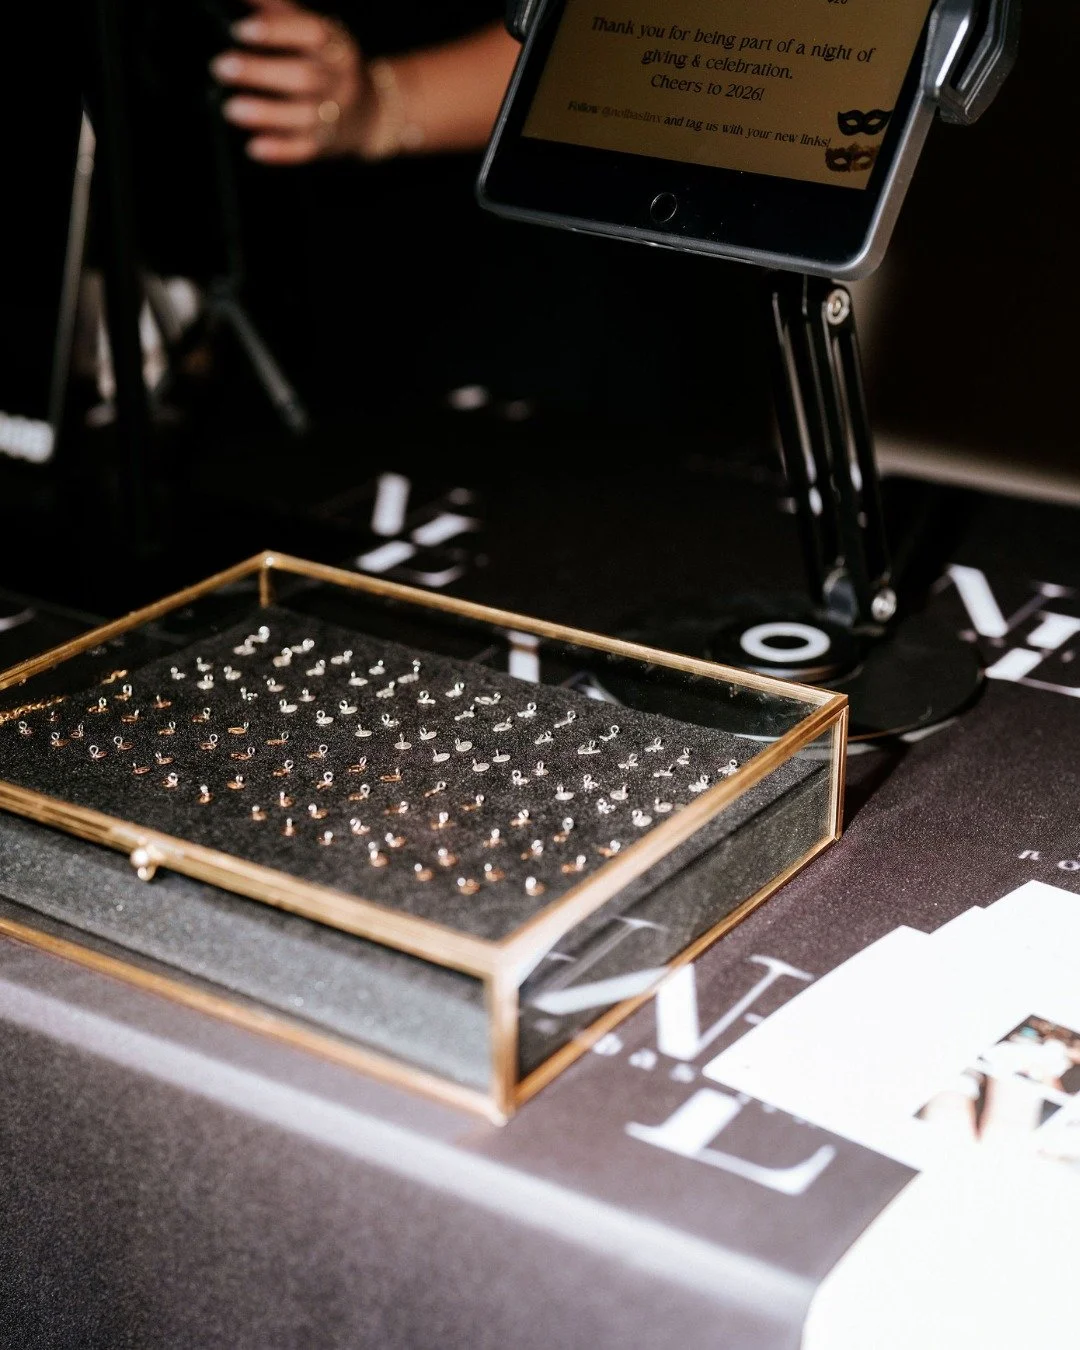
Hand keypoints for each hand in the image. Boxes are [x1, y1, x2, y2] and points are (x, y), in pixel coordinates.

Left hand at [211, 0, 372, 163]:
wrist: (371, 112)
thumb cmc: (330, 64)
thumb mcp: (316, 33)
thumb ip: (280, 12)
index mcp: (336, 46)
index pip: (311, 34)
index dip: (277, 31)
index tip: (241, 29)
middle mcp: (338, 81)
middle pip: (303, 77)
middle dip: (260, 72)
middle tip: (221, 66)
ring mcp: (333, 116)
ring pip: (302, 116)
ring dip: (265, 114)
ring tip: (230, 108)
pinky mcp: (324, 145)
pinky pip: (303, 150)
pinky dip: (279, 151)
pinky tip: (254, 147)